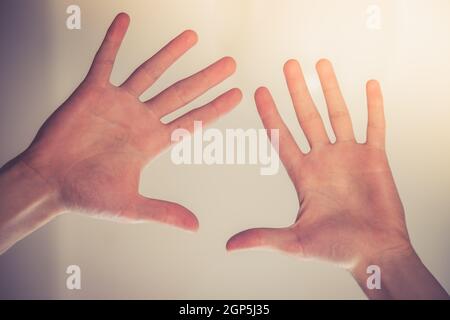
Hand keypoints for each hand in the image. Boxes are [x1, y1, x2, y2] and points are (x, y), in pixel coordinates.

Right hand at [9, 13, 241, 233]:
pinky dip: (114, 40)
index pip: (192, 120)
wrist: (50, 183)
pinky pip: (106, 60)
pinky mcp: (92, 92)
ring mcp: (118, 103)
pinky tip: (125, 20)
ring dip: (170, 54)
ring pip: (150, 72)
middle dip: (206, 78)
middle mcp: (140, 118)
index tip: (237, 95)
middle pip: (181, 92)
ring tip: (192, 37)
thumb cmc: (87, 195)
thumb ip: (165, 211)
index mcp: (152, 141)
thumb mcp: (132, 206)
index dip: (215, 108)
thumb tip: (196, 227)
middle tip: (230, 64)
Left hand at [226, 59, 448, 298]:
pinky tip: (369, 85)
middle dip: (297, 91)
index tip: (258, 91)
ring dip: (330, 89)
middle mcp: (324, 160)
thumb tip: (228, 245)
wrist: (375, 254)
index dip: (270, 113)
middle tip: (288, 65)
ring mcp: (349, 157)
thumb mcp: (295, 242)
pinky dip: (373, 106)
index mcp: (304, 175)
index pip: (282, 137)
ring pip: (338, 114)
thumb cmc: (337, 250)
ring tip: (321, 64)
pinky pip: (374, 126)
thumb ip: (263, 237)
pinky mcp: (375, 159)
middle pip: (307, 117)